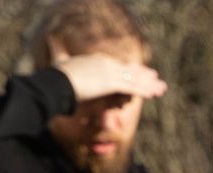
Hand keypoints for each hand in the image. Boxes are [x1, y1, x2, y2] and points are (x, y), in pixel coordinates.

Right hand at [52, 50, 167, 104]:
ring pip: (134, 79)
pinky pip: (132, 87)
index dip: (131, 69)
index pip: (119, 66)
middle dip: (144, 76)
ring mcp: (110, 73)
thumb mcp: (59, 59)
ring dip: (149, 84)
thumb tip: (50, 38)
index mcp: (98, 60)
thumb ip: (58, 49)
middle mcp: (107, 64)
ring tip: (162, 88)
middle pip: (130, 71)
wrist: (58, 81)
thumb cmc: (57, 74)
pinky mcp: (111, 83)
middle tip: (157, 79)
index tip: (141, 71)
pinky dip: (144, 90)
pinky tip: (154, 93)